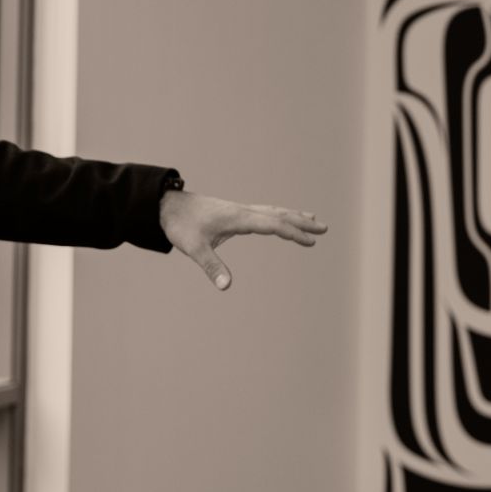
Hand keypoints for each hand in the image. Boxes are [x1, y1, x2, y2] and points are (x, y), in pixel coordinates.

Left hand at [158, 188, 326, 290]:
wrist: (165, 205)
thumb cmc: (180, 225)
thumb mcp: (193, 248)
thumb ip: (211, 266)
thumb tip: (226, 286)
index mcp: (238, 218)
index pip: (273, 225)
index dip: (294, 233)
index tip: (312, 241)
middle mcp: (242, 211)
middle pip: (279, 215)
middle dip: (302, 222)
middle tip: (324, 228)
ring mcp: (239, 210)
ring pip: (273, 211)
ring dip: (293, 216)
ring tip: (312, 219)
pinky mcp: (234, 212)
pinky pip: (264, 212)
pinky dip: (278, 214)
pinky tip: (280, 218)